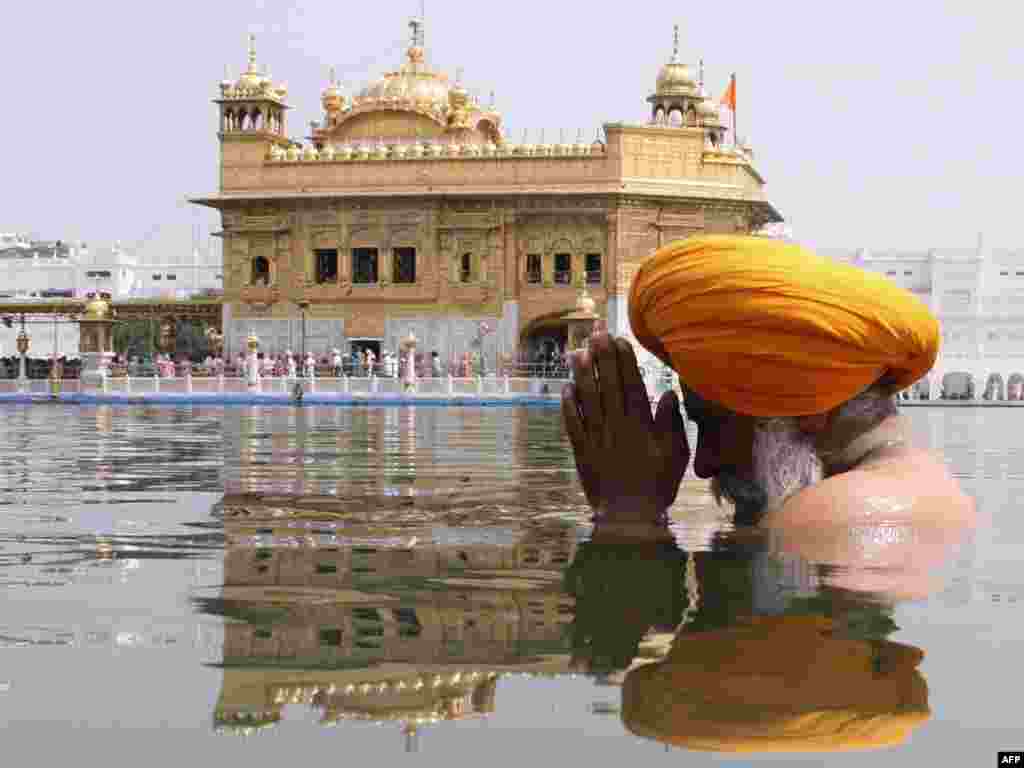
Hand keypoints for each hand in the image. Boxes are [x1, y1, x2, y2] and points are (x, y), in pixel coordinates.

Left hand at [562, 334, 689, 522]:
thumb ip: (671, 423)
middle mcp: (616, 426)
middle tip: (596, 333)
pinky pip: (572, 423)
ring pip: (587, 399)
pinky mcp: (582, 451)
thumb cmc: (657, 486)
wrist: (629, 518)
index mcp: (640, 425)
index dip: (623, 360)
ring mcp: (597, 438)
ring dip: (581, 374)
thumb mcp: (675, 455)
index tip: (618, 340)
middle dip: (601, 357)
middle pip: (607, 385)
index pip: (630, 384)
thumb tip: (667, 394)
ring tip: (577, 352)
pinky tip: (565, 388)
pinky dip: (568, 405)